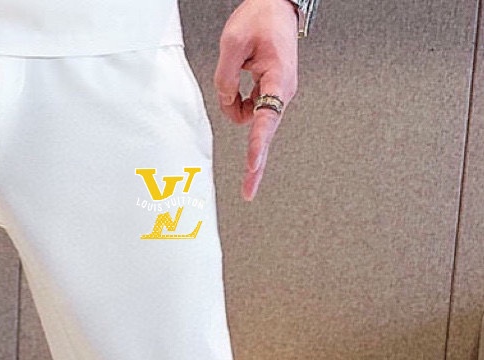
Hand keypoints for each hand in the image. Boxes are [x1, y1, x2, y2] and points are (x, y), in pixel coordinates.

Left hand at [214, 0, 298, 200]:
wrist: (277, 4)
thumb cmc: (261, 18)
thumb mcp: (232, 43)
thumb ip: (225, 78)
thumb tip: (226, 103)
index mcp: (279, 78)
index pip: (265, 119)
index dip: (257, 145)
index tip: (252, 167)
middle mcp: (283, 91)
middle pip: (265, 133)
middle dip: (255, 162)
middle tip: (248, 192)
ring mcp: (278, 93)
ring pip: (251, 118)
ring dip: (235, 106)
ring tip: (240, 64)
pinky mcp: (270, 92)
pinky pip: (249, 108)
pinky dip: (237, 101)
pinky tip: (238, 79)